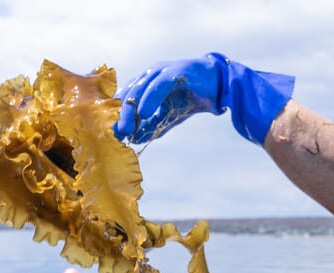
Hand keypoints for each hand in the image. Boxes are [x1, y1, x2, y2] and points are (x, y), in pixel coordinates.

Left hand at [114, 53, 293, 144]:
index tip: (114, 133)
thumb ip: (153, 126)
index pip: (127, 98)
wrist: (219, 87)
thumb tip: (135, 140)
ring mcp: (162, 71)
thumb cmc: (193, 98)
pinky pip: (158, 86)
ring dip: (132, 111)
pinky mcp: (175, 72)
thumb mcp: (170, 115)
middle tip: (118, 134)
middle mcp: (151, 74)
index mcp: (148, 82)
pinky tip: (144, 114)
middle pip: (130, 95)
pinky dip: (150, 99)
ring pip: (141, 90)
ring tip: (127, 128)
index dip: (120, 115)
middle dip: (122, 116)